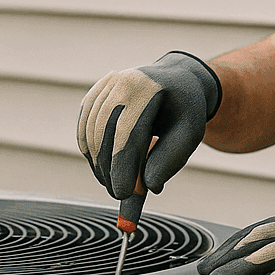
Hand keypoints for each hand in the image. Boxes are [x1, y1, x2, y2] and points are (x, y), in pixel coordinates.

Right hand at [77, 51, 220, 225]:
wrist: (177, 81)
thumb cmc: (184, 112)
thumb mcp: (189, 135)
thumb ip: (170, 160)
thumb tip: (148, 187)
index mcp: (148, 87)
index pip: (128, 131)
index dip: (122, 165)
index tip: (123, 193)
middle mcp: (121, 80)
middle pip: (104, 131)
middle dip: (108, 167)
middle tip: (118, 194)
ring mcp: (105, 85)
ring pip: (91, 131)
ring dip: (98, 164)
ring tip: (112, 184)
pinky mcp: (95, 94)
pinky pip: (84, 127)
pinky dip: (91, 151)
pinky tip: (102, 169)